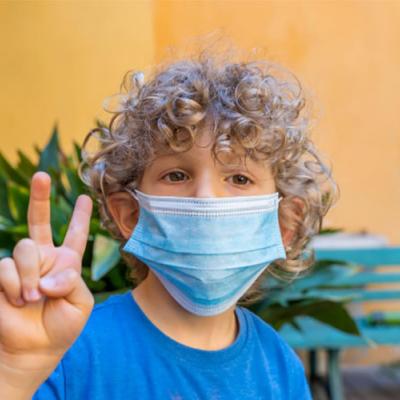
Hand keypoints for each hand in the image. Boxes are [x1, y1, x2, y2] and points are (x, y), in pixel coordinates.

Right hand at [0, 171, 93, 370]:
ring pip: (24, 248)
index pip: (75, 235)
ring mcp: (21, 266)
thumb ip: (71, 283)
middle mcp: (43, 258)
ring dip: (31, 275)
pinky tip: (19, 299)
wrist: (34, 349)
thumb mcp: (80, 304)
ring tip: (33, 298)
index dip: (79, 217)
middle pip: (39, 221)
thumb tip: (48, 277)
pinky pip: (5, 267)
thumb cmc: (61, 327)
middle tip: (43, 175)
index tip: (84, 198)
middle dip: (40, 196)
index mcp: (67, 262)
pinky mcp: (2, 276)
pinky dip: (15, 285)